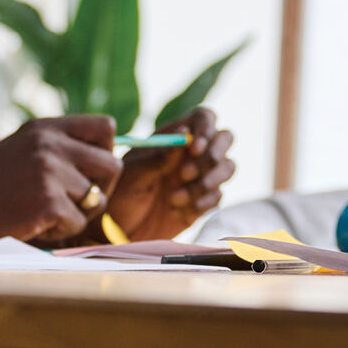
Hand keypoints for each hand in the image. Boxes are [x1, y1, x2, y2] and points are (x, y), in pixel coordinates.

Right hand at [0, 115, 121, 252]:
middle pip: (112, 165)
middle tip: (76, 201)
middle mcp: (49, 145)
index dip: (105, 151)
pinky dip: (61, 231)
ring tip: (45, 212)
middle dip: (102, 189)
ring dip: (78, 213)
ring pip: (98, 199)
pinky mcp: (48, 203)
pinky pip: (78, 223)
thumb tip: (104, 155)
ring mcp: (49, 173)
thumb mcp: (22, 148)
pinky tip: (34, 224)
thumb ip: (58, 146)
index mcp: (44, 128)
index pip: (105, 127)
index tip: (89, 170)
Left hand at [106, 107, 234, 240]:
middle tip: (185, 174)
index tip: (195, 148)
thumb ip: (158, 156)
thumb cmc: (120, 195)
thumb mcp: (132, 175)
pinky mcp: (204, 200)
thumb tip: (184, 134)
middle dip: (212, 156)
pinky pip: (217, 196)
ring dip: (205, 183)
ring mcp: (200, 175)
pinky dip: (200, 204)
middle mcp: (191, 153)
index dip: (206, 128)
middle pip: (225, 138)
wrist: (119, 230)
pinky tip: (176, 211)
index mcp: (173, 137)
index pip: (203, 118)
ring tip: (173, 198)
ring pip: (227, 167)